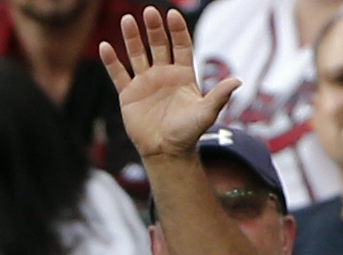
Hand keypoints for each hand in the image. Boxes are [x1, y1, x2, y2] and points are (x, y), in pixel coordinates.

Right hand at [100, 8, 239, 161]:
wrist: (166, 152)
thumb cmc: (188, 133)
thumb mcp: (205, 114)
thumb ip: (218, 96)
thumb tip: (237, 81)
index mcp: (182, 74)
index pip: (180, 45)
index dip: (177, 30)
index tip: (172, 15)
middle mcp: (163, 74)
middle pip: (158, 44)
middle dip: (154, 29)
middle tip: (149, 12)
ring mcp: (144, 82)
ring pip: (137, 54)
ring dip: (131, 37)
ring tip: (127, 19)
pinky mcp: (128, 94)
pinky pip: (118, 74)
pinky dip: (111, 61)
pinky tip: (105, 45)